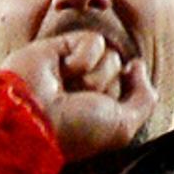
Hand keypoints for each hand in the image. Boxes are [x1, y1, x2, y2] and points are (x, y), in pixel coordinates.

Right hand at [0, 31, 151, 164]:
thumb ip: (143, 99)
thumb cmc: (72, 131)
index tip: (94, 121)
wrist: (30, 117)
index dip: (119, 105)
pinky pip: (93, 42)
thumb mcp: (121, 127)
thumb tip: (137, 66)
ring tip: (67, 89)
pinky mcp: (58, 48)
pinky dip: (83, 58)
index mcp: (95, 112)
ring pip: (110, 57)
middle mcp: (84, 91)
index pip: (129, 92)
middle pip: (121, 73)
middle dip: (107, 89)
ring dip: (94, 77)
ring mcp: (72, 69)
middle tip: (78, 104)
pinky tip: (62, 71)